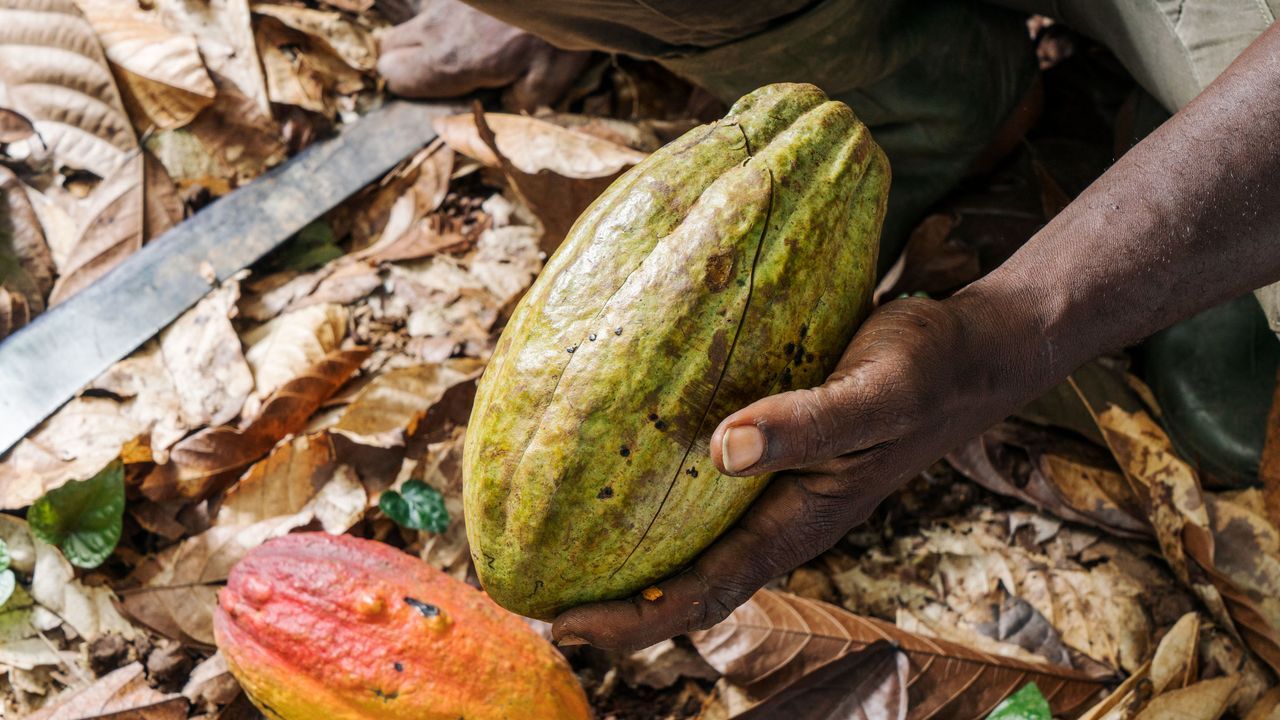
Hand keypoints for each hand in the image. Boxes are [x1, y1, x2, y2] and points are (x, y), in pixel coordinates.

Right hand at [377, 0, 591, 110]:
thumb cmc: (556, 35)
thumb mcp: (545, 84)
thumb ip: (515, 103)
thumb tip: (502, 106)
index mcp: (449, 60)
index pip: (394, 76)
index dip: (409, 90)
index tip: (434, 95)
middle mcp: (435, 26)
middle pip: (389, 46)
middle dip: (405, 62)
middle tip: (439, 74)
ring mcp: (443, 0)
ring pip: (412, 21)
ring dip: (427, 36)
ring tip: (463, 46)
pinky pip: (436, 5)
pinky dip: (449, 16)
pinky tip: (481, 22)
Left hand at [552, 294, 1041, 651]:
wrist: (970, 350)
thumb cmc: (926, 371)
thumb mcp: (874, 393)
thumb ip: (807, 425)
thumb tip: (722, 449)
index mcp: (800, 522)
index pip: (705, 592)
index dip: (634, 618)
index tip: (563, 624)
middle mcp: (780, 517)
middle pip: (687, 581)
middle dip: (614, 601)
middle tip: (534, 595)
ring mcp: (777, 488)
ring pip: (692, 540)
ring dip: (629, 554)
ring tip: (559, 545)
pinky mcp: (775, 450)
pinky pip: (704, 492)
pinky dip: (655, 497)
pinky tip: (620, 470)